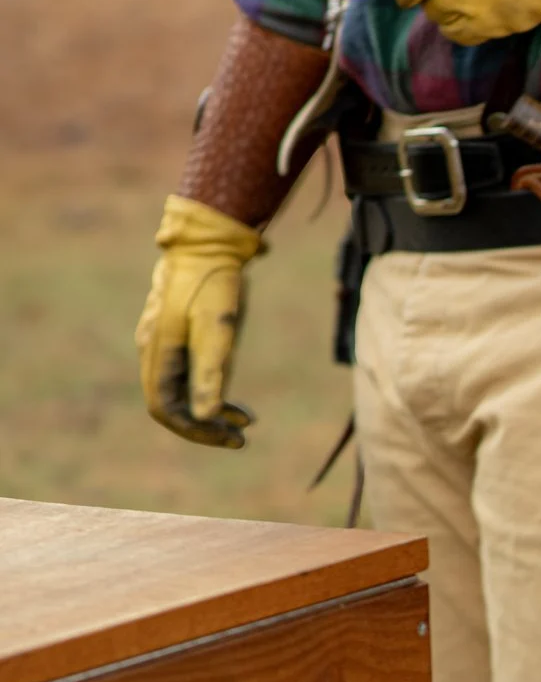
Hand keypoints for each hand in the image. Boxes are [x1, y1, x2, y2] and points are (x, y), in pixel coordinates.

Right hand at [134, 195, 262, 448]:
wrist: (209, 242)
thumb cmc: (215, 284)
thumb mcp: (220, 329)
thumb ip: (212, 372)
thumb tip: (207, 416)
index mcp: (159, 351)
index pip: (166, 409)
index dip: (196, 430)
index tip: (231, 439)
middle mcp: (154, 349)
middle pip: (170, 404)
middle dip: (205, 426)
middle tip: (242, 437)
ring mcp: (163, 341)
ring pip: (179, 390)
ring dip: (210, 411)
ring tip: (246, 422)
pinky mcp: (177, 333)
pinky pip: (186, 373)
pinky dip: (210, 389)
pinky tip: (236, 398)